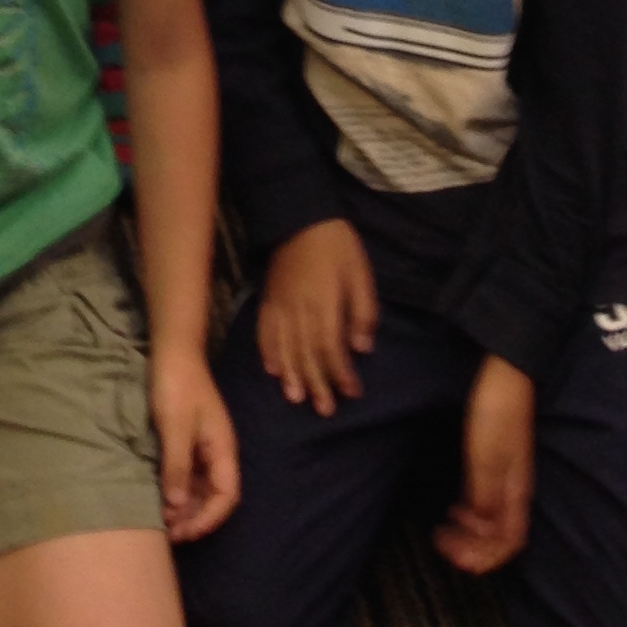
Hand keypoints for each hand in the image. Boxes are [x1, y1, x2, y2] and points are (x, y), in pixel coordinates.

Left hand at [150, 345, 239, 541]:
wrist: (173, 350)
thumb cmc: (177, 386)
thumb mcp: (175, 427)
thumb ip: (177, 466)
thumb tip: (177, 507)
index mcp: (223, 449)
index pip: (227, 496)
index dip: (208, 519)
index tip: (183, 531)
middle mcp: (218, 452)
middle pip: (216, 497)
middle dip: (195, 518)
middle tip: (168, 533)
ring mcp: (205, 447)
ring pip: (202, 489)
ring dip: (187, 508)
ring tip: (163, 522)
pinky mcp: (190, 441)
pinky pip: (190, 476)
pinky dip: (179, 491)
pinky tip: (162, 498)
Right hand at [256, 219, 376, 412]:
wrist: (300, 216)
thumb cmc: (337, 246)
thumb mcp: (360, 274)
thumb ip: (362, 312)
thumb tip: (362, 349)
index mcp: (324, 305)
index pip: (330, 348)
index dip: (340, 373)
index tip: (351, 393)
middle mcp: (299, 311)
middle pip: (306, 354)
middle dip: (317, 384)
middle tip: (325, 410)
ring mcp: (280, 306)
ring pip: (284, 348)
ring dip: (291, 375)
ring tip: (297, 398)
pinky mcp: (268, 299)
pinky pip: (264, 330)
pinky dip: (267, 351)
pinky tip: (271, 370)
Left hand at [435, 352, 532, 575]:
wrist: (505, 373)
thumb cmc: (495, 413)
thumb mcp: (485, 458)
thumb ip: (485, 498)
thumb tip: (484, 533)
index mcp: (515, 493)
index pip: (508, 543)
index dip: (483, 558)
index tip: (453, 556)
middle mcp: (515, 490)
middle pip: (501, 538)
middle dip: (473, 550)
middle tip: (441, 543)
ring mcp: (508, 476)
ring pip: (493, 522)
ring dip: (470, 534)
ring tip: (444, 530)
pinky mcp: (498, 462)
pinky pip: (487, 504)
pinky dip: (470, 515)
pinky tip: (455, 508)